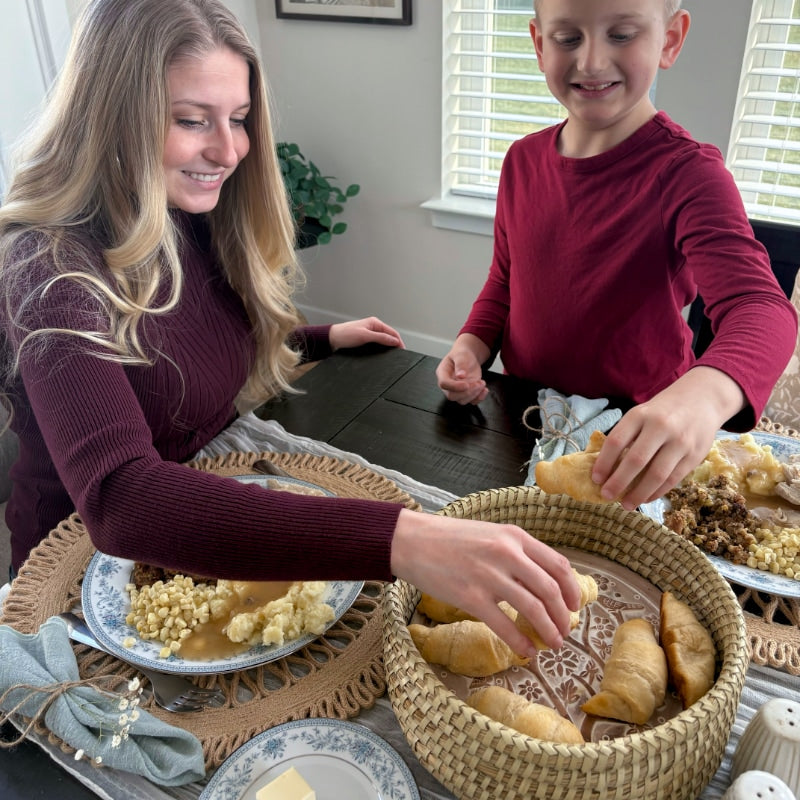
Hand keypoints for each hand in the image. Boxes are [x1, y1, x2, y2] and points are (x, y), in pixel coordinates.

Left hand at [329, 317, 403, 350]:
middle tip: (399, 354)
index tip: (402, 350)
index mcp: (374, 323)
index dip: (398, 341)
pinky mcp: (364, 340)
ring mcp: (369, 333)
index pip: (392, 332)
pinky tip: (382, 354)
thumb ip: (381, 337)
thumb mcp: (365, 336)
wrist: (332, 339)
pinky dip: (381, 348)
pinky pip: (377, 343)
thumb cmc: (345, 334)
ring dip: (388, 346)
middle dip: (395, 344)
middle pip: (389, 336)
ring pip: (383, 340)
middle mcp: (373, 327)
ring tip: (392, 355)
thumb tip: (394, 341)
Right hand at [390, 508, 580, 656]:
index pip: (557, 565)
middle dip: (563, 616)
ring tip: (553, 643)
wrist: (411, 540)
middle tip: (565, 631)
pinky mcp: (470, 596)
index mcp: (514, 536)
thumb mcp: (489, 533)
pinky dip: (520, 642)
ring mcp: (488, 575)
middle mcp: (506, 553)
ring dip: (548, 630)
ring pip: (532, 608)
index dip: (571, 589)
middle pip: (549, 590)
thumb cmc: (449, 538)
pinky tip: (526, 652)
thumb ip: (515, 551)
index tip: (574, 606)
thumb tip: (541, 580)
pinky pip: (504, 625)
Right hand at [436, 333, 489, 404]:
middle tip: (478, 383)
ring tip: (482, 383)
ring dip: (474, 394)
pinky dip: (479, 398)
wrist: (469, 357)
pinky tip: (484, 389)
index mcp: (443, 373)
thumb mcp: (461, 355)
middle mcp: (448, 384)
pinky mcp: (466, 393)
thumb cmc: (462, 355)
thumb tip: (460, 375)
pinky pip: (471, 401)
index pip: (444, 384)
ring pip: (462, 400)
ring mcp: (457, 390)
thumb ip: (461, 364)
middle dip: (467, 392)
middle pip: (452, 396)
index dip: (454, 386)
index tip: (466, 384)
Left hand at [591, 366, 745, 508]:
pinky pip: (673, 479)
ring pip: (656, 474)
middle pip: (635, 460)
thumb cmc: (662, 411)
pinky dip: (657, 492)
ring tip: (626, 505)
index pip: (616, 442)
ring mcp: (680, 442)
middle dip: (618, 482)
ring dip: (638, 493)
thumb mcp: (641, 414)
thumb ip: (626, 436)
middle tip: (606, 495)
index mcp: (640, 415)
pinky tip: (645, 498)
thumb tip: (605, 468)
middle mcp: (660, 427)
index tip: (595, 479)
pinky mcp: (695, 455)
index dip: (603, 463)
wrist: (701, 399)